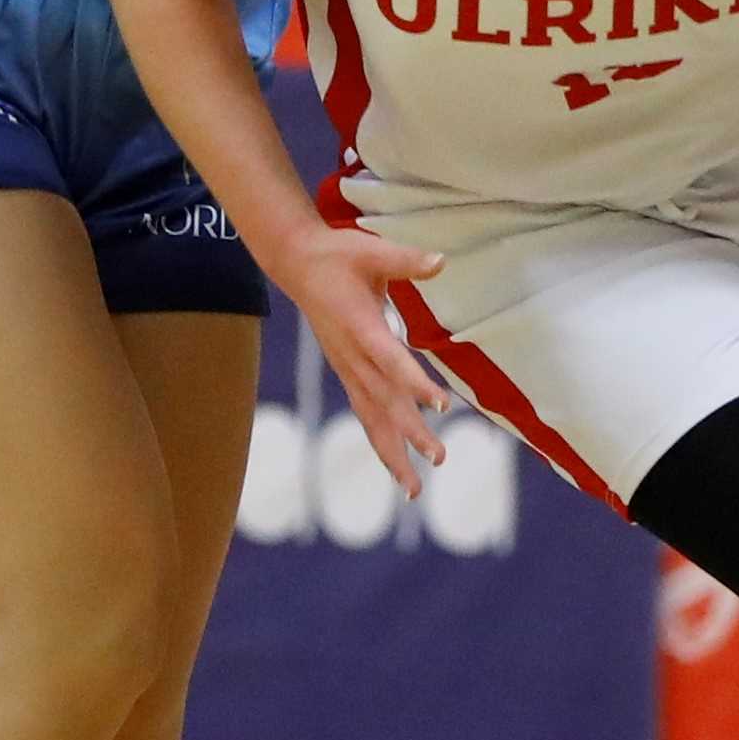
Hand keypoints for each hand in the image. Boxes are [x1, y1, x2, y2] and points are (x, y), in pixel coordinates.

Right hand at [279, 223, 450, 494]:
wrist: (296, 264)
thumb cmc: (338, 255)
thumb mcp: (372, 249)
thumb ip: (407, 259)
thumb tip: (441, 261)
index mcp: (361, 326)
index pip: (391, 360)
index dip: (415, 383)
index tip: (442, 406)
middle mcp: (352, 356)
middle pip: (384, 401)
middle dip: (411, 433)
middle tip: (440, 457)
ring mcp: (347, 369)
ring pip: (371, 419)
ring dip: (392, 454)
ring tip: (414, 490)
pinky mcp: (347, 373)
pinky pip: (365, 415)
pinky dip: (380, 442)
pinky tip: (397, 468)